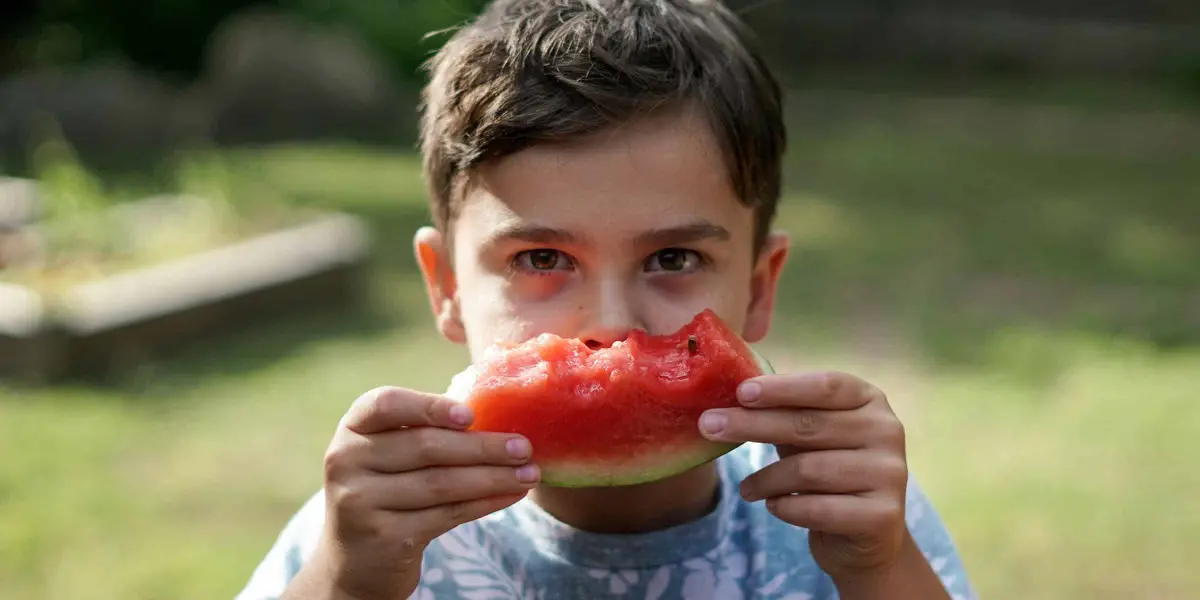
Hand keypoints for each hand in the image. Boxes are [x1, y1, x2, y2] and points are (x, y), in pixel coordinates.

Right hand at [310, 387, 539, 599]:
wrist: (356, 561)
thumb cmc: (388, 490)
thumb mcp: (390, 454)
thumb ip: (426, 431)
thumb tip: (500, 415)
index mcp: (353, 428)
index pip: (385, 404)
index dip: (430, 406)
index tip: (471, 415)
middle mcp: (347, 461)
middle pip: (425, 447)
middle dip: (482, 446)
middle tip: (524, 446)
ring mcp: (361, 501)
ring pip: (441, 483)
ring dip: (493, 477)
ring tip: (530, 473)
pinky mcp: (384, 537)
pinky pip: (446, 515)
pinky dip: (484, 503)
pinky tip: (510, 495)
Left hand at [698, 372, 909, 581]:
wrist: (866, 535)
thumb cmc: (829, 471)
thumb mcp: (809, 436)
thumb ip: (782, 414)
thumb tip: (727, 397)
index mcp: (870, 401)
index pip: (825, 386)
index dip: (782, 388)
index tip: (741, 392)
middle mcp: (887, 431)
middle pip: (809, 425)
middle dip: (752, 425)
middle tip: (709, 426)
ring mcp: (890, 474)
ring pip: (808, 470)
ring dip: (765, 479)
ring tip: (746, 488)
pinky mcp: (882, 515)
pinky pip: (816, 508)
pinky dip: (784, 507)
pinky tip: (773, 505)